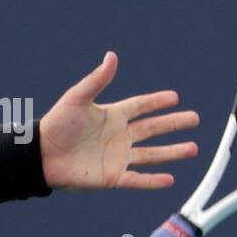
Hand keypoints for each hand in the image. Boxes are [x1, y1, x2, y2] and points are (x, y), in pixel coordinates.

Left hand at [39, 51, 198, 190]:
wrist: (42, 155)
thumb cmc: (57, 124)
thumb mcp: (78, 98)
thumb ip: (97, 79)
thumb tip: (112, 56)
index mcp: (112, 116)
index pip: (141, 106)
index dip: (158, 101)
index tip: (175, 97)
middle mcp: (119, 136)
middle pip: (153, 129)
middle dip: (174, 124)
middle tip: (195, 118)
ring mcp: (117, 157)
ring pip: (152, 155)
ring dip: (173, 152)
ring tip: (194, 149)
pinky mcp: (112, 177)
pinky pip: (138, 179)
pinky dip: (153, 181)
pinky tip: (170, 179)